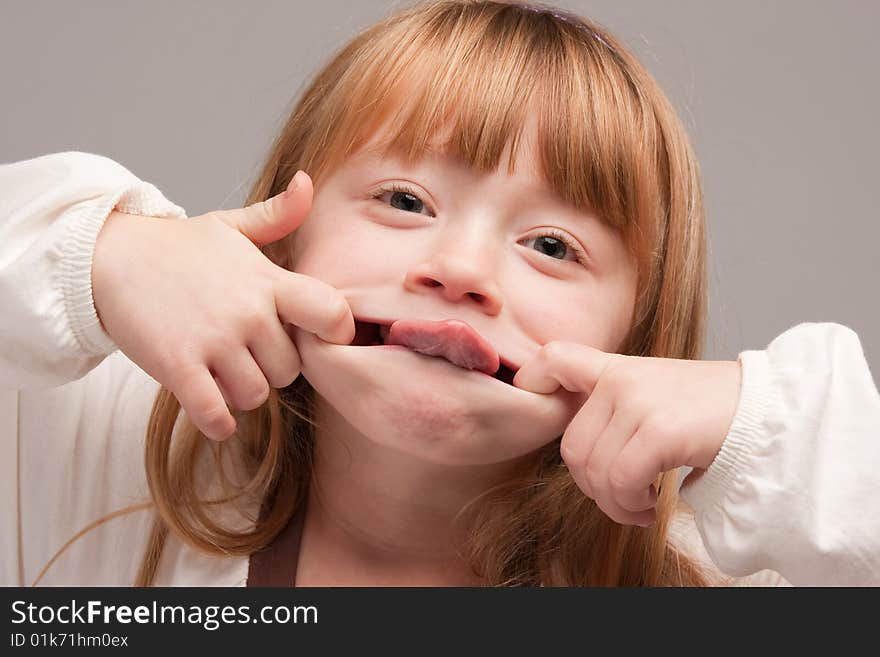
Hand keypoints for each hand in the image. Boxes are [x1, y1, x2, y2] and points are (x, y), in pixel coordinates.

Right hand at [91, 171, 354, 440]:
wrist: (108, 256)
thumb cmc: (177, 247)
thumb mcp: (230, 226)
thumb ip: (276, 215)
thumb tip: (308, 183)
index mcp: (268, 280)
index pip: (331, 313)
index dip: (335, 333)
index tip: (318, 338)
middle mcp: (248, 311)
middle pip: (290, 369)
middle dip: (272, 368)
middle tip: (249, 355)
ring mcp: (214, 339)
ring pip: (256, 394)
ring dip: (242, 392)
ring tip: (223, 374)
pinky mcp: (178, 365)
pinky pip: (216, 413)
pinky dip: (218, 421)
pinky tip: (212, 410)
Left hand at [513, 342, 741, 525]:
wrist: (771, 414)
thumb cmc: (712, 414)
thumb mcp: (656, 395)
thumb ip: (615, 408)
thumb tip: (578, 454)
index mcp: (617, 369)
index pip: (555, 357)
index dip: (533, 381)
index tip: (537, 406)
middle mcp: (621, 380)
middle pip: (572, 448)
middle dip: (592, 488)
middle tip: (623, 499)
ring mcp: (638, 401)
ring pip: (594, 472)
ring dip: (615, 504)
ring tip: (641, 507)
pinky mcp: (659, 429)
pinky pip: (620, 481)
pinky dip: (632, 506)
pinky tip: (652, 507)